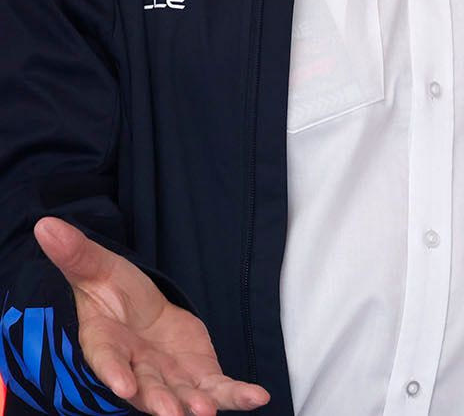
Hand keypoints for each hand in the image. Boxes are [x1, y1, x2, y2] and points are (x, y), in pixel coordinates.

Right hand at [35, 217, 269, 415]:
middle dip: (159, 402)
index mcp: (106, 344)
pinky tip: (257, 397)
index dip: (113, 373)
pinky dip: (235, 394)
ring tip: (209, 413)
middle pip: (146, 389)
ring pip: (183, 396)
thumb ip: (77, 254)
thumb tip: (47, 226)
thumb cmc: (111, 291)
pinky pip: (218, 387)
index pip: (106, 360)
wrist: (138, 310)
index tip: (122, 385)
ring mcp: (169, 376)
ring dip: (198, 404)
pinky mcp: (198, 373)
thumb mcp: (97, 268)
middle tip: (174, 414)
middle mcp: (136, 368)